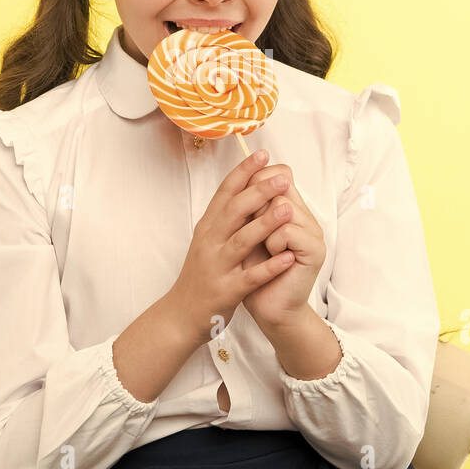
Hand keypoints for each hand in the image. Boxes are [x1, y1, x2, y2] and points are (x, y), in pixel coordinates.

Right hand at [171, 148, 300, 344]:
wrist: (181, 315)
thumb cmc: (200, 275)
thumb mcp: (207, 241)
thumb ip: (224, 217)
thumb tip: (245, 187)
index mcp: (207, 227)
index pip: (225, 193)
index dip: (243, 172)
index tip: (263, 153)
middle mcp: (209, 243)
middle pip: (234, 211)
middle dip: (259, 191)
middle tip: (283, 176)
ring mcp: (216, 267)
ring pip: (241, 241)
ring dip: (266, 224)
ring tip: (289, 208)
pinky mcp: (225, 291)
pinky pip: (249, 277)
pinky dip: (269, 267)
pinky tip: (288, 257)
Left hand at [238, 163, 324, 329]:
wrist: (267, 308)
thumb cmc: (253, 271)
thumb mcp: (246, 231)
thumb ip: (249, 206)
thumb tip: (243, 174)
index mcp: (290, 207)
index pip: (280, 172)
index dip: (258, 179)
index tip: (245, 201)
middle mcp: (304, 215)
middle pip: (280, 185)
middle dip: (257, 205)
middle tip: (254, 231)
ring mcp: (313, 231)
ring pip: (282, 206)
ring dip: (263, 228)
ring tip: (266, 247)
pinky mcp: (315, 250)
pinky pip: (288, 231)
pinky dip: (274, 244)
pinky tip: (274, 257)